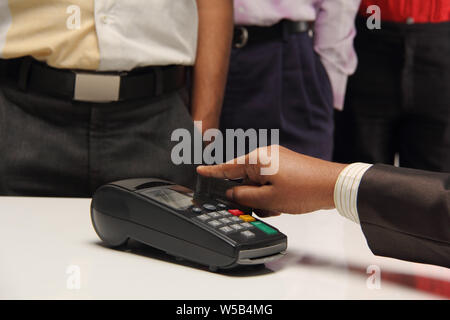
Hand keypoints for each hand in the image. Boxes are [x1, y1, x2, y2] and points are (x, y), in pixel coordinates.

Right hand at [196, 146, 346, 216]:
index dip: (212, 172)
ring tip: (278, 207)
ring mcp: (277, 160)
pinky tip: (283, 204)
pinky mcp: (285, 167)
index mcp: (258, 159)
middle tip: (262, 208)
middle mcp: (265, 156)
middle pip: (244, 178)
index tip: (199, 171)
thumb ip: (244, 196)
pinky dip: (272, 194)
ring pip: (258, 183)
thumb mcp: (269, 199)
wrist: (333, 185)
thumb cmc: (304, 189)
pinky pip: (269, 182)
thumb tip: (231, 193)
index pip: (228, 167)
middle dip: (249, 196)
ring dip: (263, 198)